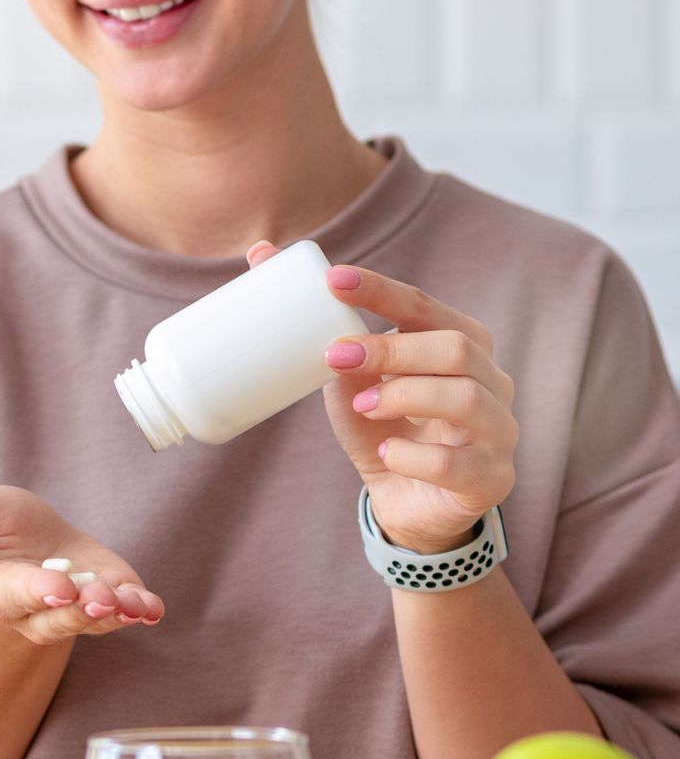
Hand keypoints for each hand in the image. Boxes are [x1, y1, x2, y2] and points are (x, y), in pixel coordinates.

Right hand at [0, 485, 163, 644]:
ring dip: (116, 613)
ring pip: (96, 620)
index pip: (18, 595)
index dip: (38, 591)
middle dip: (81, 611)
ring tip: (134, 604)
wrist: (29, 539)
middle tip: (100, 598)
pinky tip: (153, 607)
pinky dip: (141, 610)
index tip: (59, 588)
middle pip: (60, 619)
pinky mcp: (110, 599)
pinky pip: (126, 612)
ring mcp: (77, 609)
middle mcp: (37, 611)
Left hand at [247, 243, 517, 553]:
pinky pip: (456, 463)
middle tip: (336, 357)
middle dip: (391, 349)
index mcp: (462, 344)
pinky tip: (386, 455)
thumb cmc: (383, 428)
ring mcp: (498, 431)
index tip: (332, 280)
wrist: (406, 503)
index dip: (381, 290)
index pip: (425, 306)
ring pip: (464, 398)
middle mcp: (492, 380)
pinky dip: (413, 457)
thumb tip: (260, 255)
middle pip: (455, 347)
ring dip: (404, 396)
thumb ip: (323, 329)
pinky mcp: (489, 479)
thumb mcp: (350, 380)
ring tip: (362, 407)